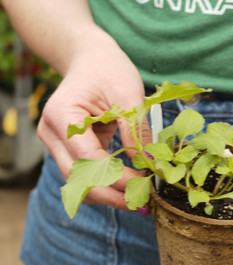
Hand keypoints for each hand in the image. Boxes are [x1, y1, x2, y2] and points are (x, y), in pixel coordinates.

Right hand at [37, 33, 148, 209]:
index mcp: (62, 116)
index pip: (89, 159)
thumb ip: (136, 131)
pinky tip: (130, 189)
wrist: (91, 59)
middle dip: (112, 195)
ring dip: (109, 195)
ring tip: (140, 201)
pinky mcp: (67, 150)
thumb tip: (148, 166)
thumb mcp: (129, 94)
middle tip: (144, 205)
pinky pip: (84, 176)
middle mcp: (51, 134)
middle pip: (78, 180)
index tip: (145, 185)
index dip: (117, 178)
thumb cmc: (109, 70)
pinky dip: (106, 185)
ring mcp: (56, 144)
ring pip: (79, 184)